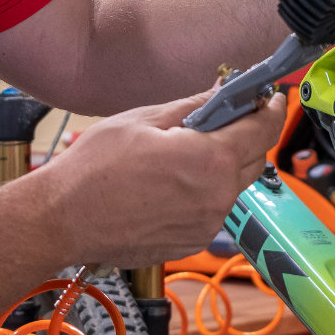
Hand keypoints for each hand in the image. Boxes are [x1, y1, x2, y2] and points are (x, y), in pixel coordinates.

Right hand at [31, 91, 282, 269]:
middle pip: (254, 159)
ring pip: (232, 186)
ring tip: (185, 153)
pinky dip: (204, 192)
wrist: (62, 220)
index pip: (262, 130)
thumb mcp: (144, 120)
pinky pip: (212, 210)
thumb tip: (223, 91)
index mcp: (210, 161)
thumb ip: (194, 106)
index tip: (271, 99)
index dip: (271, 110)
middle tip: (225, 118)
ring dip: (222, 166)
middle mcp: (217, 198)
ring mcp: (206, 225)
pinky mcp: (192, 243)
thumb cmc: (95, 167)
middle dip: (246, 136)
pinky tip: (172, 183)